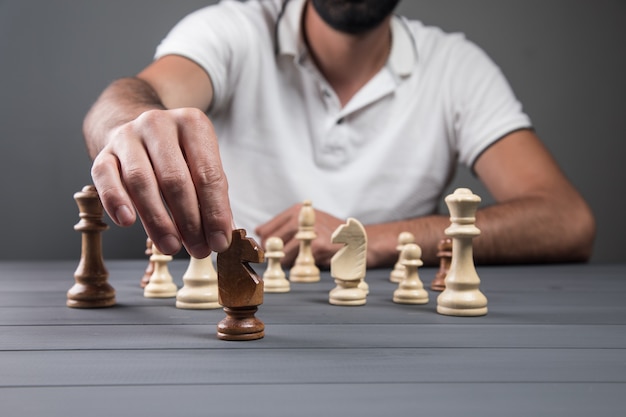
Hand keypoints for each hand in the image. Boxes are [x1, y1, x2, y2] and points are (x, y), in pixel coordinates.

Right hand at [90, 107, 232, 257]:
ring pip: (141, 181)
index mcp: (192, 124)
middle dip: (189, 221)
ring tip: (171, 246)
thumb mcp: (203, 167)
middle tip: (198, 248)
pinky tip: (128, 221)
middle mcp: (158, 124)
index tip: (220, 241)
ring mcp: (128, 136)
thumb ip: (214, 198)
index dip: (215, 212)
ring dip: (158, 220)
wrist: (140, 132)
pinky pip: (105, 177)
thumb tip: (222, 235)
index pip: (208, 173)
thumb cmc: (180, 156)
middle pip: (175, 179)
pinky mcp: (104, 152)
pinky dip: (115, 200)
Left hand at [255, 203, 343, 268]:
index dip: (264, 242)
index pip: (267, 229)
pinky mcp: (318, 246)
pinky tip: (307, 263)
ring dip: (286, 262)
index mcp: (296, 211)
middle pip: (272, 241)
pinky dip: (299, 266)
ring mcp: (310, 233)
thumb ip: (285, 225)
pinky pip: (298, 262)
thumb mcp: (308, 221)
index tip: (266, 251)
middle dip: (272, 253)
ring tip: (294, 262)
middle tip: (277, 260)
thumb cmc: (330, 231)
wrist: (356, 238)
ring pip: (284, 254)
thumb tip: (259, 231)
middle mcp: (301, 219)